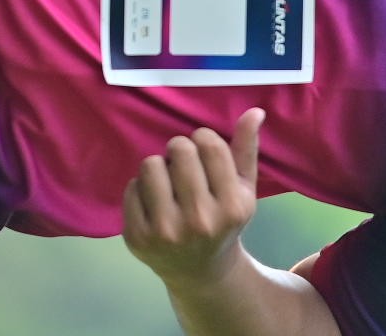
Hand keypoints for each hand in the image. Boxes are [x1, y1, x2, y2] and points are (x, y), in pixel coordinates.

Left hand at [122, 111, 262, 292]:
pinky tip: (153, 204)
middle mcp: (200, 221)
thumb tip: (254, 111)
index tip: (203, 150)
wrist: (200, 273)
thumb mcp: (243, 190)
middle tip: (183, 166)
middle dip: (180, 150)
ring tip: (168, 183)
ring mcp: (166, 232)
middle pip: (179, 148)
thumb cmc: (223, 221)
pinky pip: (131, 187)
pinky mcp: (138, 238)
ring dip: (158, 167)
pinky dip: (140, 188)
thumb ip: (247, 149)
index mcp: (232, 206)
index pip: (209, 144)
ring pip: (150, 164)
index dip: (203, 138)